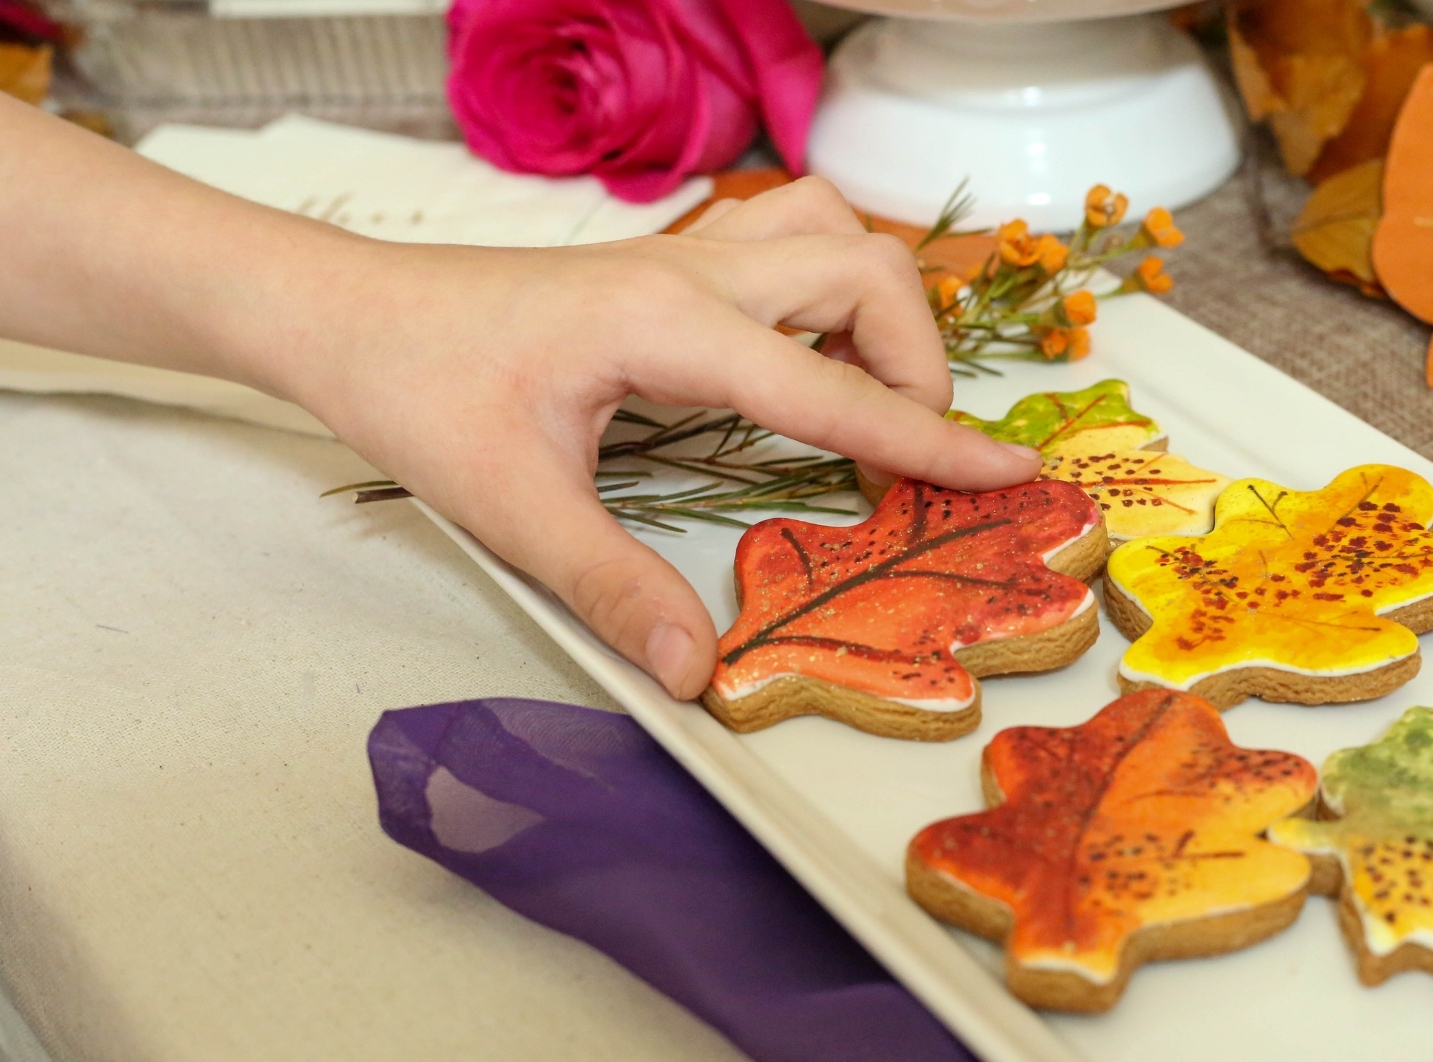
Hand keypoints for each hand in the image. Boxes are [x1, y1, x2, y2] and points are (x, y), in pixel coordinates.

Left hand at [281, 178, 1042, 698]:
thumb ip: (614, 588)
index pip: (834, 388)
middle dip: (916, 361)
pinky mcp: (672, 265)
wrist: (351, 315)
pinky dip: (831, 290)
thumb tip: (694, 670)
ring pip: (834, 235)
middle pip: (866, 270)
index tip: (1008, 473)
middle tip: (904, 454)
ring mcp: (686, 257)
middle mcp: (694, 271)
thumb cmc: (420, 389)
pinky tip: (805, 359)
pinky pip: (789, 242)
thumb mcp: (512, 507)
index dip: (930, 439)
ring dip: (880, 308)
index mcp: (669, 324)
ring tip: (868, 397)